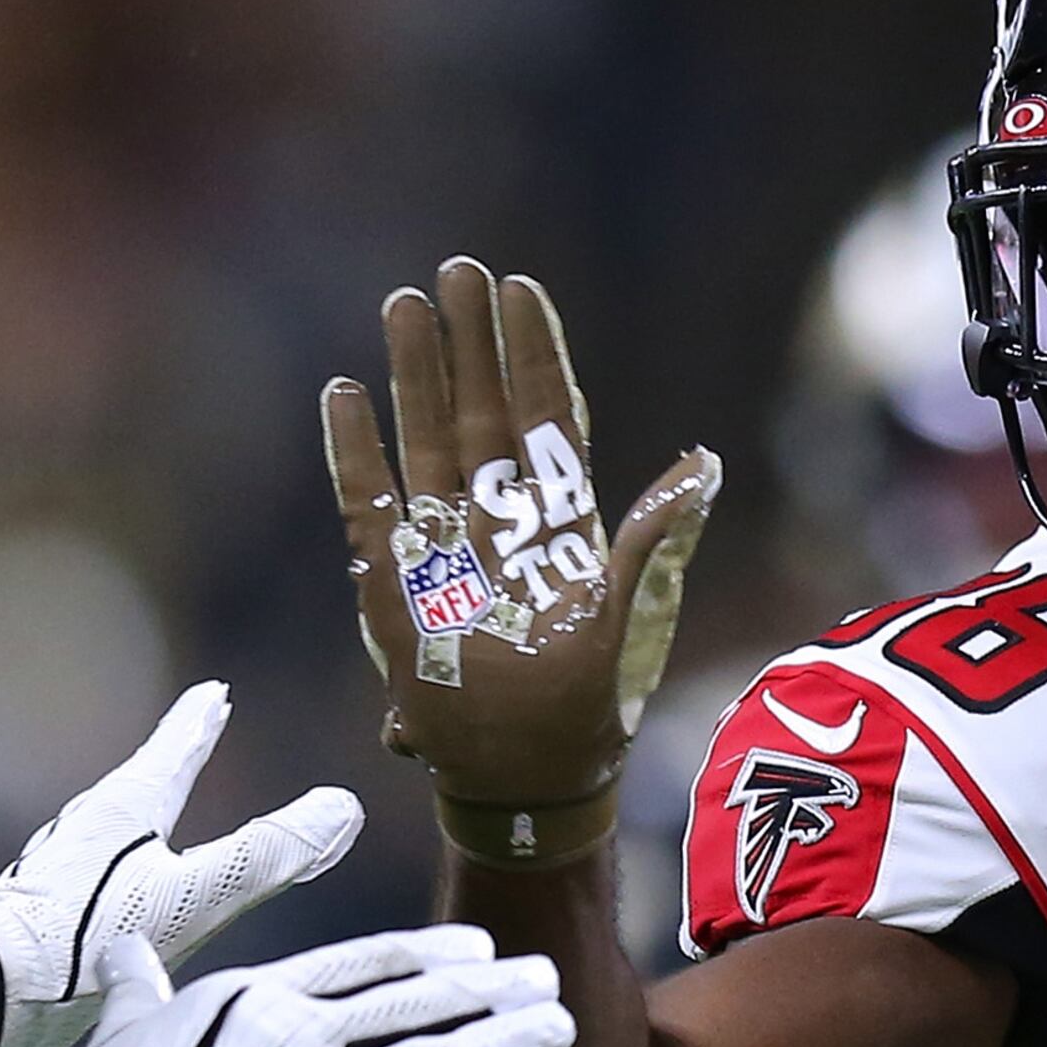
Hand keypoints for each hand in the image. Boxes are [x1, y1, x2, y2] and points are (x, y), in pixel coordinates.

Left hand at [0, 682, 362, 1046]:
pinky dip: (133, 858)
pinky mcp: (52, 912)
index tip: (215, 693)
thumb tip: (342, 807)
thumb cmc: (85, 941)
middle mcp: (92, 829)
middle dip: (177, 754)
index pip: (174, 752)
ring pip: (121, 822)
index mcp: (126, 811)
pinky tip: (131, 891)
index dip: (199, 724)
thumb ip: (268, 856)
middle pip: (147, 779)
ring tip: (165, 801)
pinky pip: (106, 867)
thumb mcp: (195, 896)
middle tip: (199, 723)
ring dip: (153, 803)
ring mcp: (67, 869)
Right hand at [44, 927, 572, 1046]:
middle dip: (492, 991)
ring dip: (505, 1042)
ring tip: (557, 1028)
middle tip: (546, 978)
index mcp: (261, 996)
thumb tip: (126, 950)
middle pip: (419, 1004)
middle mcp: (305, 1036)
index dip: (432, 956)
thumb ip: (141, 986)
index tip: (481, 950)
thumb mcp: (124, 1029)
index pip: (368, 964)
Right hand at [322, 257, 719, 866]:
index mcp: (558, 520)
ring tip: (403, 304)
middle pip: (481, 410)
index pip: (545, 415)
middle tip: (456, 270)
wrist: (525, 776)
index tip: (521, 288)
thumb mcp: (626, 618)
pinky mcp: (393, 582)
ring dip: (414, 374)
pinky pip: (368, 502)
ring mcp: (444, 544)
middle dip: (469, 342)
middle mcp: (498, 519)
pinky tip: (344, 394)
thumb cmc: (583, 705)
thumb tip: (702, 463)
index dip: (533, 352)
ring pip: (426, 439)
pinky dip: (354, 451)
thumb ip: (649, 539)